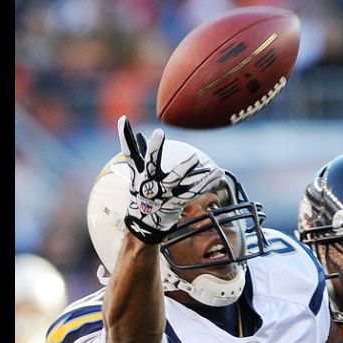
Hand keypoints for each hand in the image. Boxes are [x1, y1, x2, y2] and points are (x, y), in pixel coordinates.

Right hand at [118, 115, 222, 243]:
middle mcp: (150, 181)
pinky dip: (207, 182)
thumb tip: (139, 135)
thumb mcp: (138, 173)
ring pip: (174, 178)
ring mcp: (164, 192)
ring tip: (195, 157)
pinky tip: (219, 172)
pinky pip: (194, 191)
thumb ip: (140, 153)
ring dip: (184, 168)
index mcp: (139, 172)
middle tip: (158, 132)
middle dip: (155, 149)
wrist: (145, 223)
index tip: (123, 118)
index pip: (130, 152)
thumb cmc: (142, 192)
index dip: (125, 136)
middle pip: (151, 163)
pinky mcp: (178, 201)